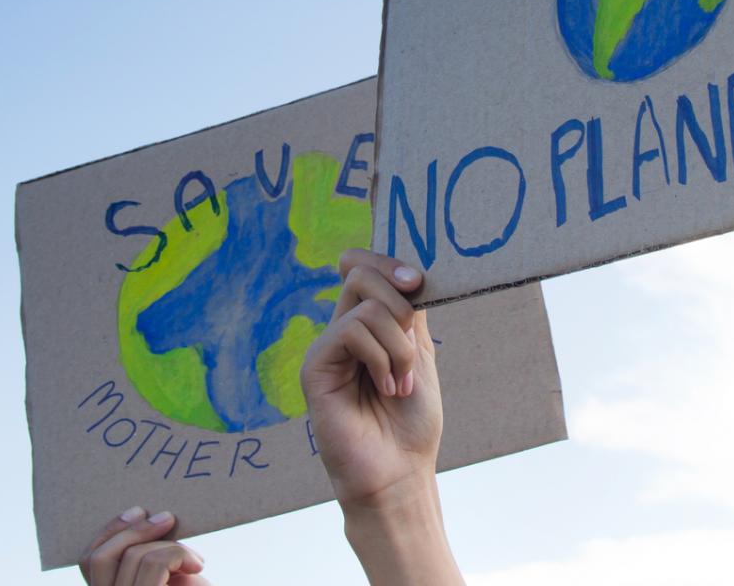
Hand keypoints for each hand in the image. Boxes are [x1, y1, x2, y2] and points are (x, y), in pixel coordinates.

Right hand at [78, 508, 208, 585]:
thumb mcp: (168, 577)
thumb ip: (148, 556)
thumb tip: (142, 516)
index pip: (89, 562)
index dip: (109, 531)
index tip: (138, 511)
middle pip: (99, 558)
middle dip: (133, 529)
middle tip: (168, 517)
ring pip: (131, 557)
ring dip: (168, 546)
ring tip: (195, 559)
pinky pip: (154, 565)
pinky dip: (178, 554)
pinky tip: (198, 564)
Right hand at [300, 249, 439, 506]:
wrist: (399, 472)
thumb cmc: (411, 422)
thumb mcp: (419, 354)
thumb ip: (409, 312)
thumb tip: (407, 269)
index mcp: (368, 325)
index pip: (365, 268)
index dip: (389, 262)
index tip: (419, 281)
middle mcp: (343, 331)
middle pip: (363, 274)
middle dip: (401, 304)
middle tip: (413, 345)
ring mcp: (327, 348)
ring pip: (365, 303)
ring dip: (398, 345)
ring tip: (401, 384)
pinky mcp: (314, 366)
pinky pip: (351, 331)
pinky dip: (381, 358)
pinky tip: (386, 389)